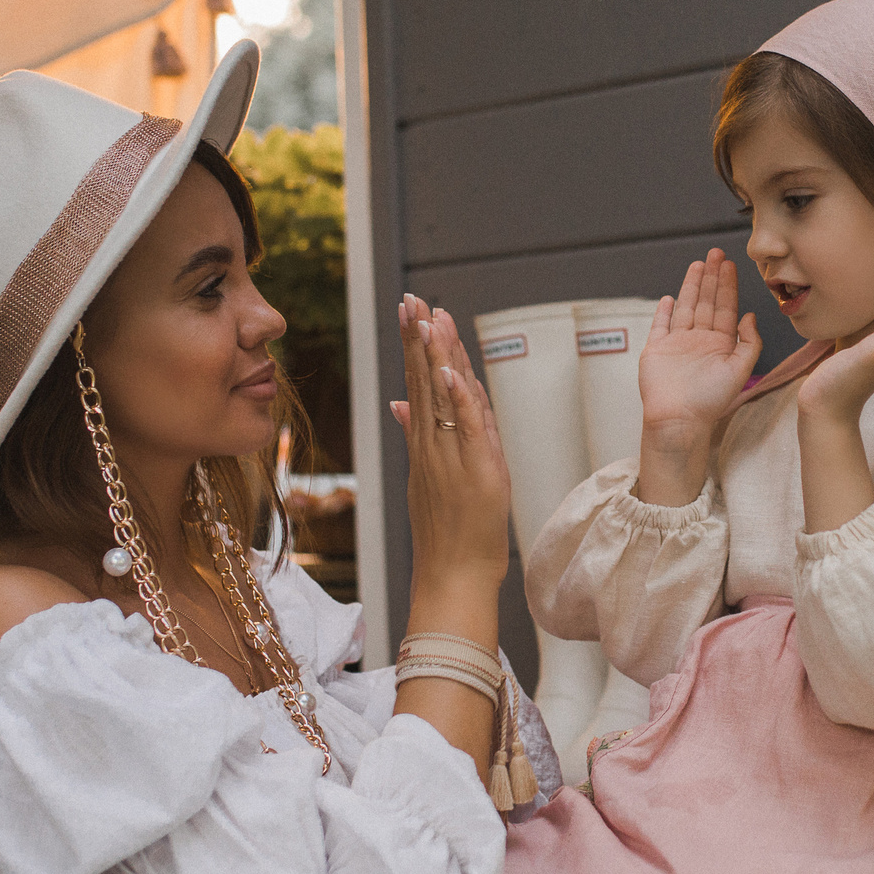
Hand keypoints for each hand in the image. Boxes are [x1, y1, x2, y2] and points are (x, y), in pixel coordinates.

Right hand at [389, 295, 511, 594]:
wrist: (452, 575)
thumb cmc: (446, 530)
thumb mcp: (427, 476)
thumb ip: (415, 433)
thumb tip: (399, 402)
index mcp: (423, 443)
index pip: (417, 383)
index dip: (414, 344)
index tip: (410, 308)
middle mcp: (431, 445)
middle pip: (423, 381)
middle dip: (418, 337)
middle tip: (412, 298)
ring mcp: (450, 457)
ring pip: (442, 397)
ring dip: (436, 356)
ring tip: (429, 318)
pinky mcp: (475, 472)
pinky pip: (466, 429)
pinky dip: (459, 399)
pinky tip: (451, 372)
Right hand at [637, 250, 761, 449]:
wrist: (678, 419)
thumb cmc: (710, 401)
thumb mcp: (740, 370)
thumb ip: (749, 342)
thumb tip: (751, 316)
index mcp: (720, 345)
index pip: (726, 308)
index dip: (728, 286)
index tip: (730, 265)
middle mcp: (700, 341)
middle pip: (706, 302)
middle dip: (711, 278)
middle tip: (716, 253)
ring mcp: (677, 344)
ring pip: (686, 307)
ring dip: (691, 286)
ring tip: (698, 265)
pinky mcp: (657, 350)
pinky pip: (660, 326)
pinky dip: (664, 312)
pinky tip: (669, 298)